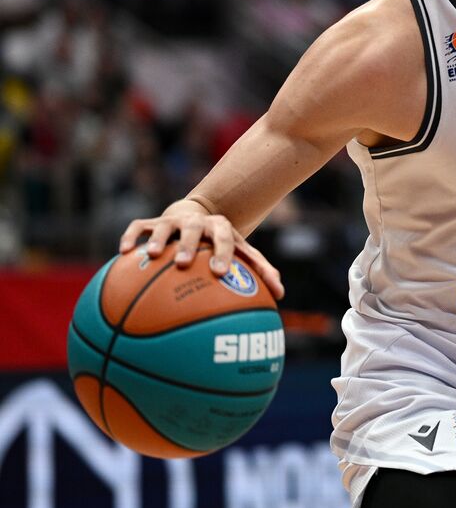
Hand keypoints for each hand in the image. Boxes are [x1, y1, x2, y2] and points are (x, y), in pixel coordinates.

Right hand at [119, 199, 284, 299]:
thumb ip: (259, 270)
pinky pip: (138, 227)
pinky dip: (131, 237)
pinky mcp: (152, 223)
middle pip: (195, 230)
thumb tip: (281, 294)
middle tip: (185, 264)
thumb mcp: (240, 252)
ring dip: (159, 239)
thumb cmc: (220, 243)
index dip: (224, 253)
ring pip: (165, 226)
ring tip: (153, 256)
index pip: (227, 238)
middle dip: (190, 245)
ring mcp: (173, 222)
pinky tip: (123, 253)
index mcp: (222, 229)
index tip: (221, 273)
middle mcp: (198, 223)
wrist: (197, 213)